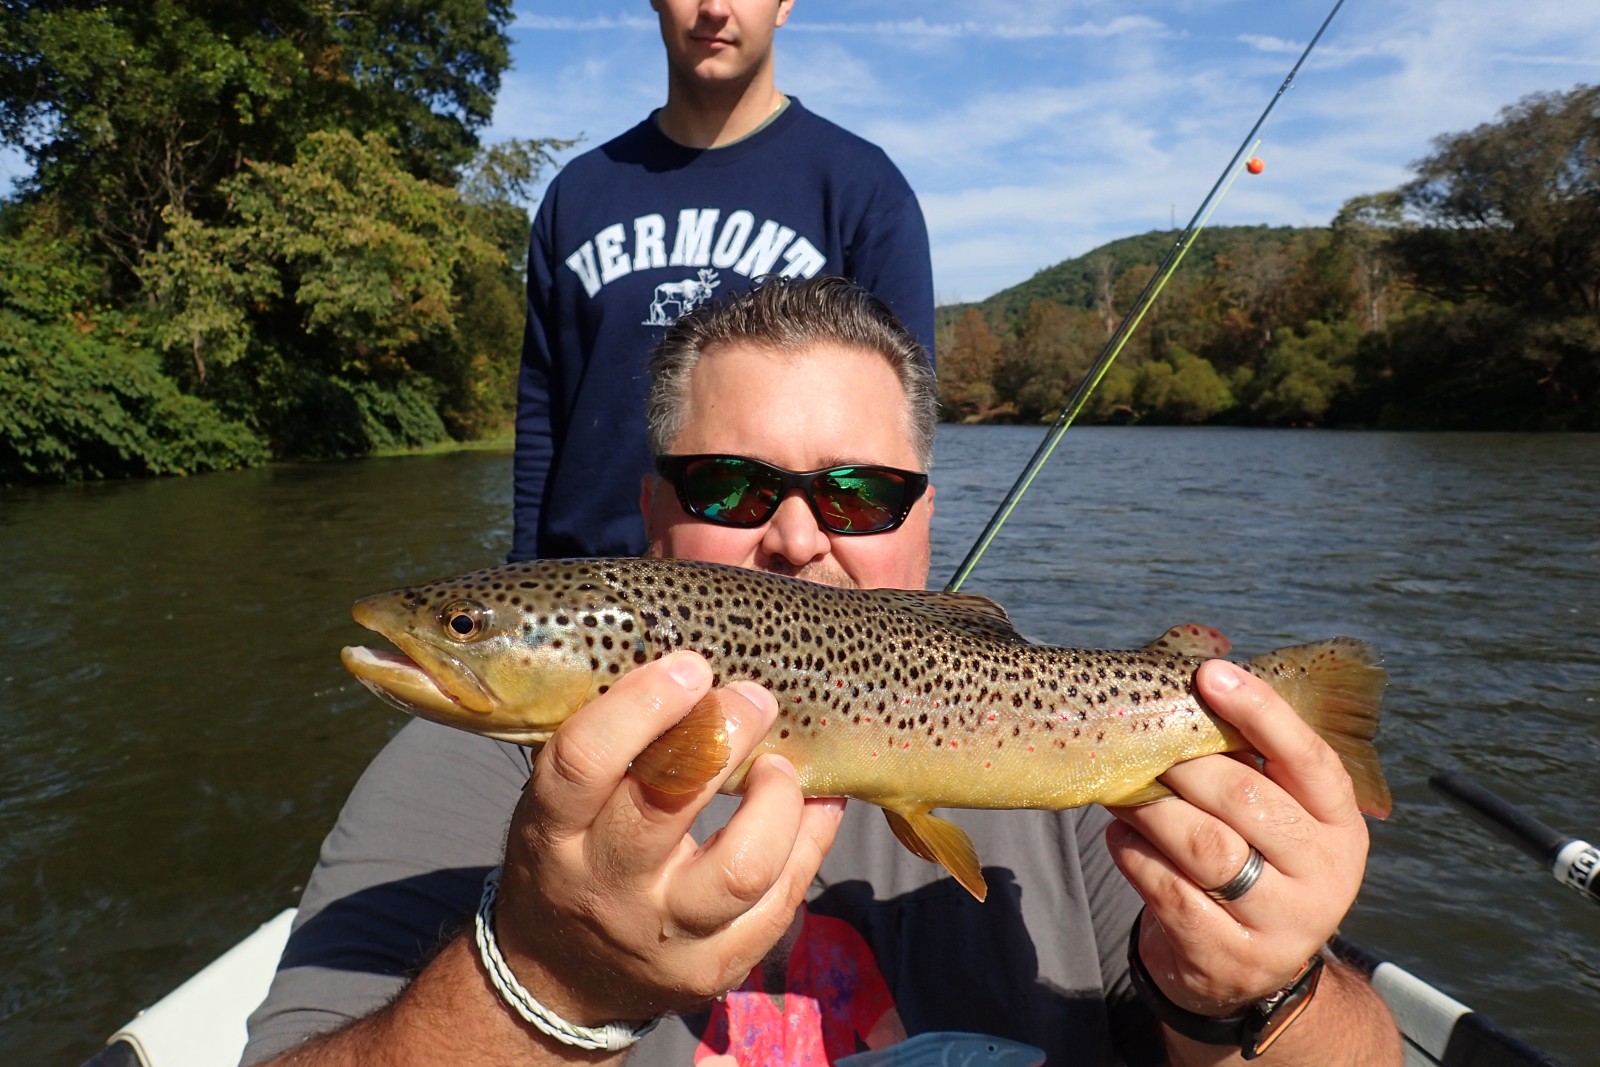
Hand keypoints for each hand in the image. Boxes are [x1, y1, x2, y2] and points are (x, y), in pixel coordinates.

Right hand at [491, 650, 846, 1025]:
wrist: (560, 973)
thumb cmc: (570, 850)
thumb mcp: (559, 798)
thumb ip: (605, 736)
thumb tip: (686, 654)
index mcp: (554, 831)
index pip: (585, 761)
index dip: (642, 705)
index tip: (690, 666)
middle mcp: (604, 886)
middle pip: (669, 805)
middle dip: (723, 736)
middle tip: (755, 696)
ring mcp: (663, 936)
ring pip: (741, 868)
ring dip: (777, 800)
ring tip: (779, 767)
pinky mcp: (715, 968)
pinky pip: (780, 902)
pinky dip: (810, 840)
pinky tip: (814, 802)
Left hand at [1106, 659, 1369, 1014]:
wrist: (1241, 968)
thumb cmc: (1250, 857)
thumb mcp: (1268, 809)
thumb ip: (1245, 745)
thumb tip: (1204, 648)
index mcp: (1341, 824)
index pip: (1309, 757)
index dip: (1260, 711)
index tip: (1208, 673)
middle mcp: (1326, 874)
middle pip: (1246, 800)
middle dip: (1186, 766)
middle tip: (1146, 748)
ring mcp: (1283, 924)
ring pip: (1206, 848)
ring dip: (1154, 810)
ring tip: (1128, 791)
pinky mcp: (1232, 959)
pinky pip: (1170, 892)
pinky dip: (1135, 856)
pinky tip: (1123, 836)